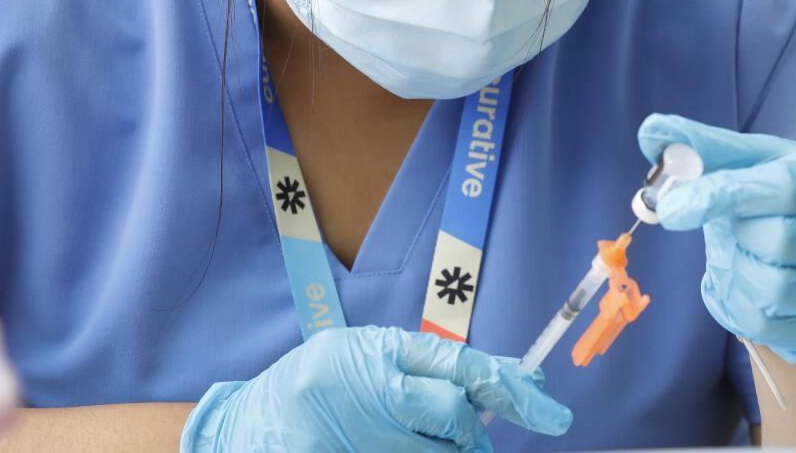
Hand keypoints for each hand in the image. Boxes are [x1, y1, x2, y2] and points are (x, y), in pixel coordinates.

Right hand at [179, 325, 571, 451]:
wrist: (245, 428)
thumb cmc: (314, 383)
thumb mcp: (366, 355)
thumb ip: (426, 365)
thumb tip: (497, 380)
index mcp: (375, 353)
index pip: (459, 367)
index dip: (510, 389)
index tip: (550, 410)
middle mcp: (370, 393)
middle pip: (456, 419)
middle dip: (472, 432)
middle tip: (468, 437)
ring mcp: (361, 438)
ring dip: (452, 451)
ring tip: (425, 441)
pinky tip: (410, 447)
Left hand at [638, 114, 795, 362]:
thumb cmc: (779, 196)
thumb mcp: (750, 162)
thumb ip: (703, 147)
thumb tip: (651, 131)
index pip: (784, 187)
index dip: (723, 196)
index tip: (670, 210)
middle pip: (782, 240)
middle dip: (740, 234)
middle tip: (736, 225)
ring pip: (778, 289)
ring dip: (739, 272)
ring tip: (742, 252)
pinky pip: (773, 326)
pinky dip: (742, 305)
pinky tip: (745, 282)